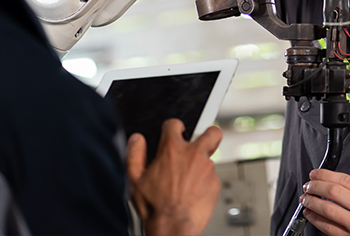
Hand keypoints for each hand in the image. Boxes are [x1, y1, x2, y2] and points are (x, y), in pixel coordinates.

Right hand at [126, 119, 221, 235]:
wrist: (174, 227)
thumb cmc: (155, 207)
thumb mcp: (134, 179)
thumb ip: (134, 154)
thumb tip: (136, 140)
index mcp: (172, 149)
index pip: (175, 124)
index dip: (173, 127)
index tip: (174, 132)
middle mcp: (193, 155)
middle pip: (211, 132)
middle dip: (208, 134)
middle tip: (202, 140)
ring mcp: (207, 168)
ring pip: (209, 158)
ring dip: (201, 165)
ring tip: (188, 180)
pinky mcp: (215, 183)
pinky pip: (211, 177)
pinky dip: (204, 182)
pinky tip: (192, 192)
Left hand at [299, 169, 349, 235]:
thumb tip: (334, 182)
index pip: (346, 179)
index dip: (326, 175)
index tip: (316, 174)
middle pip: (334, 191)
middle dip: (316, 186)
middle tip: (308, 186)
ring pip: (328, 209)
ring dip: (312, 202)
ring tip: (305, 199)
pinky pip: (328, 227)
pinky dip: (315, 219)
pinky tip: (310, 214)